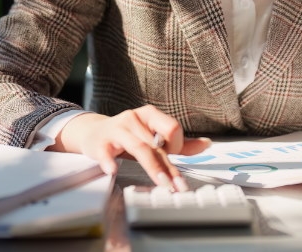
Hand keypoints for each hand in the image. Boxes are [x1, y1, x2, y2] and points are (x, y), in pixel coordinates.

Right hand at [53, 105, 211, 190]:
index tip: (172, 158)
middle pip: (157, 144)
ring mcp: (117, 129)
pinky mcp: (101, 142)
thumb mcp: (152, 136)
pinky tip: (113, 170)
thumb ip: (178, 142)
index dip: (176, 145)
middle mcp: (134, 118)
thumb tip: (207, 144)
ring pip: (139, 148)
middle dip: (169, 168)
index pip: (171, 128)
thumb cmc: (128, 135)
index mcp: (150, 115)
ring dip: (153, 167)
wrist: (94, 132)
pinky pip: (106, 152)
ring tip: (162, 184)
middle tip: (178, 186)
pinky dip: (109, 161)